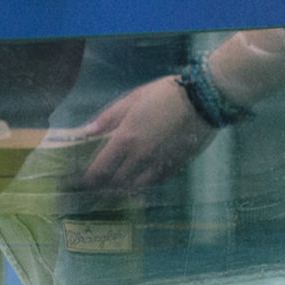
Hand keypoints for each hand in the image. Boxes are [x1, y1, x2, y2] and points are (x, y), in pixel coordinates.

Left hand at [69, 76, 215, 195]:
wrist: (205, 99)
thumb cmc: (166, 93)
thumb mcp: (133, 98)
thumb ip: (108, 118)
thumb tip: (86, 132)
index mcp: (125, 139)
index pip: (99, 171)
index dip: (87, 180)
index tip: (80, 181)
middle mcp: (139, 157)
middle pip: (114, 184)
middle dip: (101, 188)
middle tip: (94, 188)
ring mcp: (159, 164)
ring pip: (134, 188)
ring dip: (121, 190)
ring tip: (114, 188)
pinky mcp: (175, 166)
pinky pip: (153, 183)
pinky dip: (142, 186)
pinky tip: (138, 182)